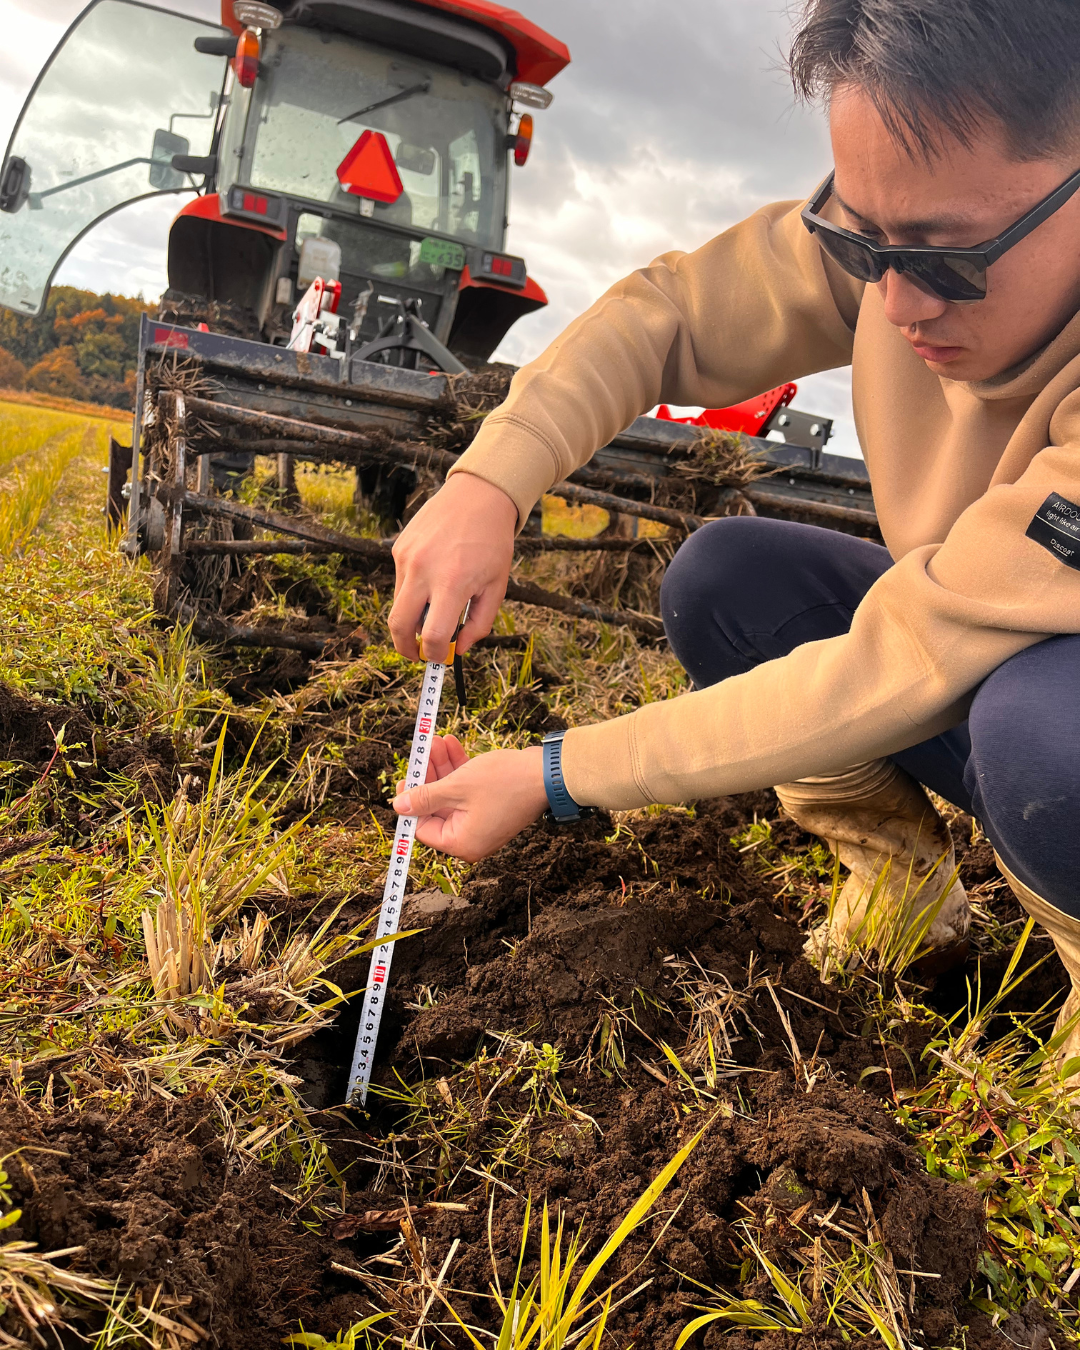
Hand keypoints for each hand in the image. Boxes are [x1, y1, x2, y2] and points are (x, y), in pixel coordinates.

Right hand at [389, 473, 516, 662]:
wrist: (478, 495)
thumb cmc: (493, 543)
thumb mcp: (497, 586)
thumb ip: (479, 623)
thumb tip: (459, 649)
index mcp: (452, 584)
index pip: (432, 636)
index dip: (434, 654)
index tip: (439, 658)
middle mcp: (423, 571)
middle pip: (398, 626)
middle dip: (405, 648)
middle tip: (417, 654)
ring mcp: (407, 558)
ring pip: (399, 604)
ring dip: (413, 615)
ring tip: (437, 603)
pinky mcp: (399, 548)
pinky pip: (401, 581)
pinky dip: (414, 590)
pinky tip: (435, 574)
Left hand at [392, 735, 546, 861]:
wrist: (548, 774)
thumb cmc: (505, 783)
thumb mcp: (457, 787)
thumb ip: (425, 797)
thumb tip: (398, 806)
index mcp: (462, 843)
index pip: (423, 827)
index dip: (411, 801)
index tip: (406, 777)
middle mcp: (472, 838)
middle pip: (437, 808)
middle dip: (429, 776)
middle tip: (423, 751)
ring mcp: (483, 822)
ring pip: (451, 795)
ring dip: (443, 768)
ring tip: (438, 741)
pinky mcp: (492, 806)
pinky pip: (467, 791)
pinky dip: (459, 770)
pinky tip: (453, 745)